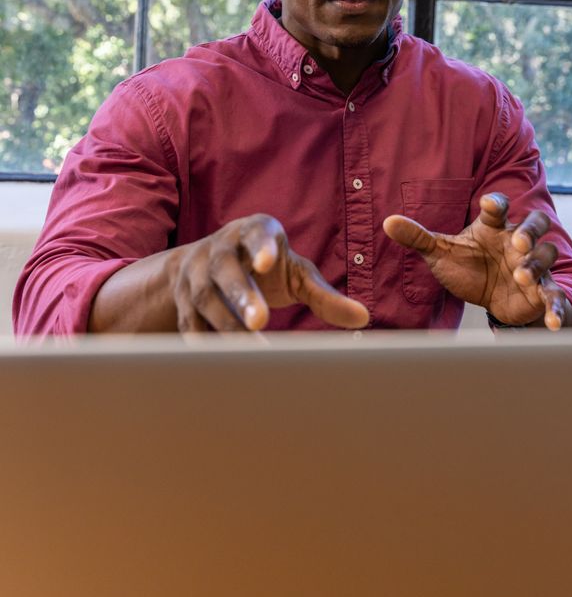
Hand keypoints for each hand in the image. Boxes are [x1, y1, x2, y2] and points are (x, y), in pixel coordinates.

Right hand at [165, 214, 369, 333]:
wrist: (205, 263)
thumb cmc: (265, 268)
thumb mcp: (294, 273)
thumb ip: (324, 294)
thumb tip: (363, 317)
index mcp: (252, 232)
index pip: (256, 235)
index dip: (261, 246)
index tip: (269, 262)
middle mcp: (219, 249)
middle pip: (225, 271)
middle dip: (242, 295)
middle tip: (260, 321)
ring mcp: (196, 274)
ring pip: (206, 299)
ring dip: (226, 325)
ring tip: (250, 351)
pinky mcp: (183, 301)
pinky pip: (189, 322)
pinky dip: (203, 342)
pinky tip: (220, 363)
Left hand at [383, 192, 570, 330]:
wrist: (491, 298)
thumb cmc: (468, 267)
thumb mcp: (441, 253)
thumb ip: (418, 237)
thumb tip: (388, 221)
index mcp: (493, 226)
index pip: (498, 207)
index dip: (496, 203)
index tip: (489, 203)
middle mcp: (516, 241)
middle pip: (535, 223)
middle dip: (530, 230)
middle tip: (519, 240)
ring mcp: (532, 265)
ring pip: (546, 255)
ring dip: (536, 264)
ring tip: (522, 276)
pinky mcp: (540, 291)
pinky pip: (553, 294)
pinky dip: (557, 306)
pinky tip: (552, 320)